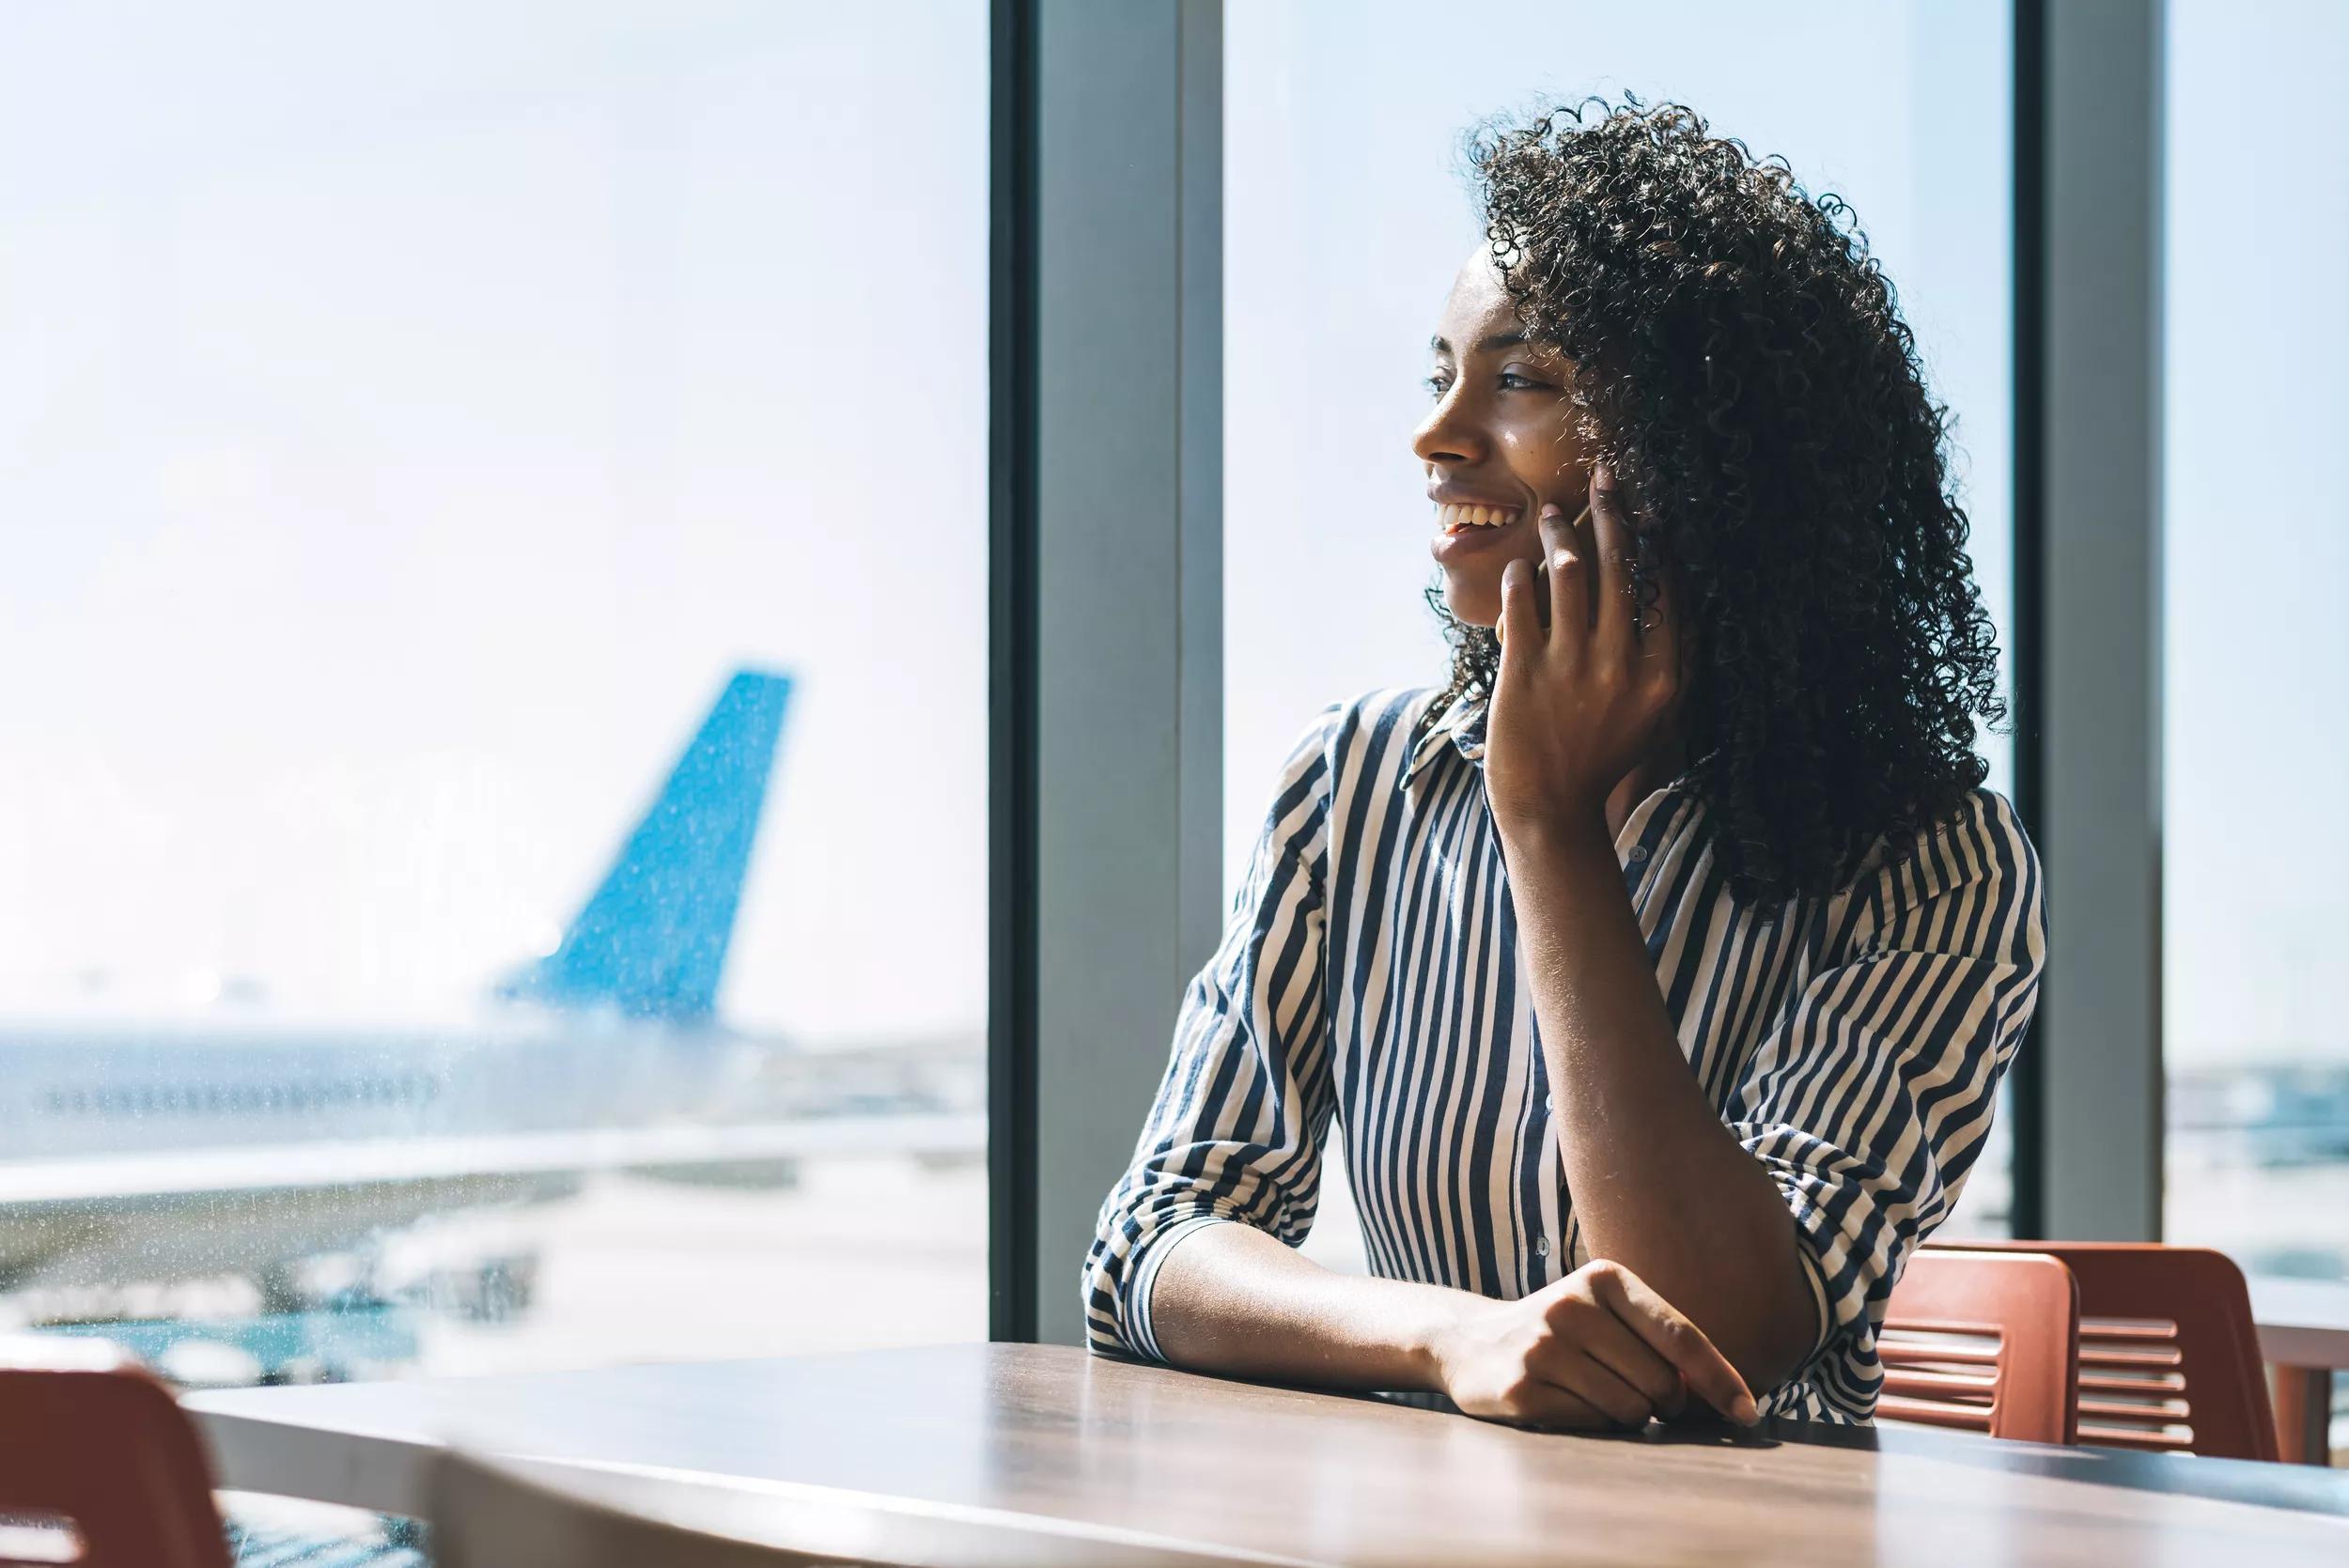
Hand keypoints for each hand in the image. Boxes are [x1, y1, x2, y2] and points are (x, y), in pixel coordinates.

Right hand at [1429, 1258, 1760, 1430]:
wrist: (1469, 1342)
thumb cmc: (1562, 1333)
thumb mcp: (1605, 1312)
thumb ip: (1658, 1340)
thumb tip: (1725, 1394)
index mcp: (1603, 1278)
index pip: (1680, 1336)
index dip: (1720, 1379)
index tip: (1748, 1413)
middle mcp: (1571, 1306)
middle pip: (1661, 1382)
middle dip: (1662, 1402)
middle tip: (1635, 1392)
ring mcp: (1542, 1347)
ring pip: (1630, 1409)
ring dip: (1627, 1415)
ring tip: (1593, 1392)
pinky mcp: (1521, 1388)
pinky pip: (1591, 1425)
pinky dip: (1592, 1424)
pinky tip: (1564, 1402)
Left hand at [1484, 463, 1683, 836]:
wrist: (1550, 810)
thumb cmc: (1599, 762)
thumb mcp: (1652, 718)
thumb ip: (1664, 663)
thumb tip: (1670, 601)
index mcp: (1662, 677)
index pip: (1664, 590)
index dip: (1654, 542)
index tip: (1648, 508)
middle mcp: (1621, 667)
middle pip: (1620, 568)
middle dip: (1611, 513)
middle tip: (1603, 478)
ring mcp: (1571, 668)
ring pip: (1569, 573)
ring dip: (1559, 532)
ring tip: (1550, 512)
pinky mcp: (1524, 672)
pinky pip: (1523, 601)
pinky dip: (1520, 575)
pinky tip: (1519, 564)